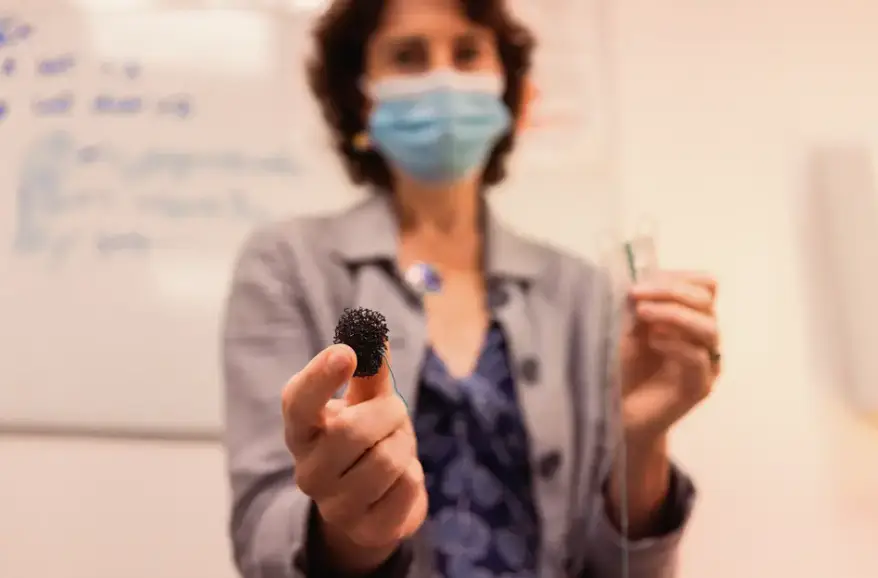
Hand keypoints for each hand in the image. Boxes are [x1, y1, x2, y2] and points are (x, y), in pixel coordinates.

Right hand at [282, 343, 426, 553]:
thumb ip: (369, 367)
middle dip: (388, 414)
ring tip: (395, 445)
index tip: (346, 352)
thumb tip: (370, 328)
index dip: (321, 376)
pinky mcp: (366, 530)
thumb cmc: (365, 435)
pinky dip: (413, 475)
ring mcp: (333, 506)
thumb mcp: (365, 399)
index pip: (298, 402)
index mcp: (301, 429)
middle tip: (393, 413)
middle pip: (354, 430)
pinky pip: (406, 489)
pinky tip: (400, 477)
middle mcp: (307, 471)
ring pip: (386, 461)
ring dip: (403, 444)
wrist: (374, 500)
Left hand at [620, 271, 720, 440]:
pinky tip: (653, 341)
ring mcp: (706, 363)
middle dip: (671, 291)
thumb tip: (639, 275)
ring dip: (674, 314)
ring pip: (708, 327)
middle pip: (707, 300)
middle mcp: (703, 337)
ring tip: (642, 314)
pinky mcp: (698, 387)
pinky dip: (676, 344)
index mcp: (690, 317)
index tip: (638, 283)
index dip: (676, 277)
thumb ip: (639, 302)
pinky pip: (698, 359)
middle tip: (635, 294)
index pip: (704, 285)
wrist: (616, 412)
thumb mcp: (626, 327)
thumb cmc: (620, 367)